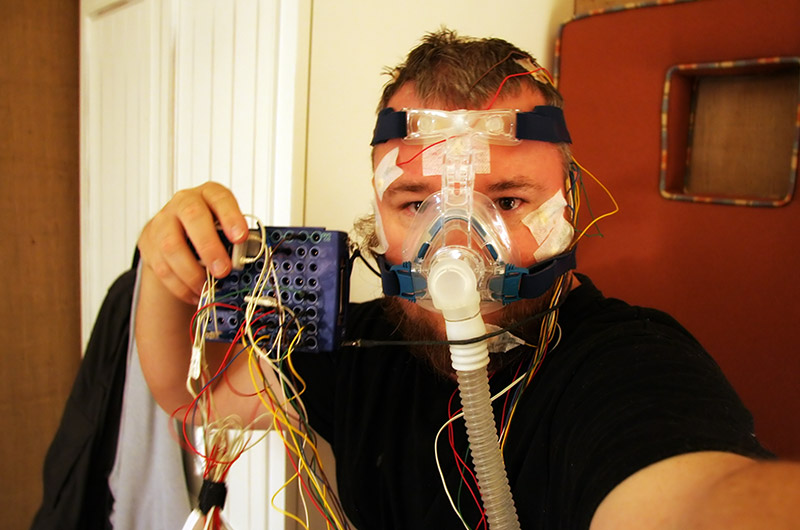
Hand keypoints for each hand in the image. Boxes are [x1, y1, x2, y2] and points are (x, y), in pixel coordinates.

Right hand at [138, 182, 248, 303]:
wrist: (177, 230)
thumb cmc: (209, 228)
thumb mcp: (225, 226)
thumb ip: (234, 240)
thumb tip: (246, 262)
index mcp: (209, 195)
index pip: (220, 198)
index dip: (231, 217)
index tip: (241, 237)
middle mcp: (184, 203)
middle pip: (193, 217)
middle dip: (209, 247)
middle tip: (223, 270)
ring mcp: (163, 222)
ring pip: (172, 246)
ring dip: (192, 272)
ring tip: (208, 287)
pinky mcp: (149, 243)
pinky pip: (162, 267)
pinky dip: (180, 286)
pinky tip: (194, 292)